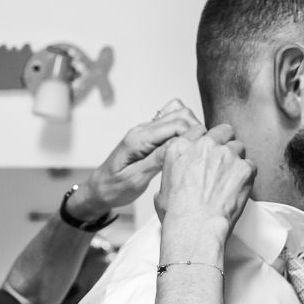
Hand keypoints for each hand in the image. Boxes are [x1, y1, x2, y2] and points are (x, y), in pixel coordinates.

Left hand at [71, 99, 205, 218]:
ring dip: (191, 128)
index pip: (176, 124)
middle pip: (180, 114)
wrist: (99, 189)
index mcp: (139, 139)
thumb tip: (180, 146)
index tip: (204, 151)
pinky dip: (183, 130)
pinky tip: (186, 147)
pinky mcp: (149, 136)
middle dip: (196, 129)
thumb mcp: (136, 179)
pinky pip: (171, 124)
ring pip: (177, 115)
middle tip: (203, 151)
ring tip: (196, 149)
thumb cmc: (114, 188)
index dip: (194, 135)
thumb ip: (157, 160)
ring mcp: (146, 131)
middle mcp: (143, 130)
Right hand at [154, 122, 254, 239]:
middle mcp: (204, 146)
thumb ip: (172, 176)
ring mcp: (226, 155)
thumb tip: (176, 181)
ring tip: (230, 180)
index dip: (206, 142)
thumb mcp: (162, 191)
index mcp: (181, 148)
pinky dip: (247, 176)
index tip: (207, 153)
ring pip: (238, 147)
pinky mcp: (244, 168)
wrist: (195, 228)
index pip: (199, 131)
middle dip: (224, 143)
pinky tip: (238, 189)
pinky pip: (251, 166)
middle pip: (222, 131)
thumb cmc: (178, 215)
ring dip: (236, 160)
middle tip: (223, 162)